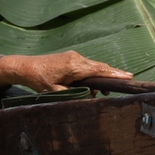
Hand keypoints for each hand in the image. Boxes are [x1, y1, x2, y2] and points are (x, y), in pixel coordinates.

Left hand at [0, 51, 132, 92]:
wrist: (26, 67)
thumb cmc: (39, 80)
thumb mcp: (55, 91)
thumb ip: (73, 94)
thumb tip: (89, 97)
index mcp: (74, 67)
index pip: (99, 70)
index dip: (114, 74)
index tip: (128, 76)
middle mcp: (76, 58)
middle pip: (100, 67)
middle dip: (113, 74)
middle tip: (128, 79)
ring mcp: (74, 57)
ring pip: (94, 66)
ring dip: (102, 76)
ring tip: (107, 90)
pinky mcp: (71, 58)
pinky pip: (87, 66)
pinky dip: (93, 74)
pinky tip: (93, 86)